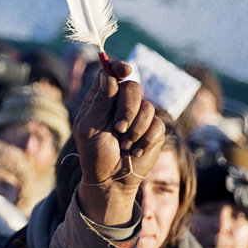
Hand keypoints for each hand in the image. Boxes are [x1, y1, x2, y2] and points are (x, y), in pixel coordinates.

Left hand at [73, 59, 165, 228]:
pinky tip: (135, 152)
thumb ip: (100, 102)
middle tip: (118, 129)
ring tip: (124, 145)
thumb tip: (109, 75)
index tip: (125, 70)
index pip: (111, 73)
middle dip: (127, 109)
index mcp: (102, 99)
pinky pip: (157, 125)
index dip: (119, 67)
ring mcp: (140, 116)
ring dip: (135, 130)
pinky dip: (145, 140)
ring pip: (147, 107)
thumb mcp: (89, 128)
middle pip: (133, 87)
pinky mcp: (154, 130)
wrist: (111, 181)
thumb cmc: (95, 155)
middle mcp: (121, 103)